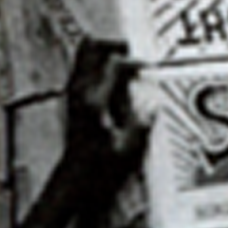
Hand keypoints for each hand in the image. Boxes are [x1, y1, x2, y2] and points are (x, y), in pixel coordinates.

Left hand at [64, 40, 146, 176]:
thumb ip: (141, 124)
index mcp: (93, 100)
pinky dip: (102, 67)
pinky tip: (119, 83)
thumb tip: (153, 102)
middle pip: (92, 48)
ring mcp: (74, 93)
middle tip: (136, 55)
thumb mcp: (127, 150)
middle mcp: (79, 92)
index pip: (113, 63)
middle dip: (116, 46)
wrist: (75, 181)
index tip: (150, 68)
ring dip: (107, 54)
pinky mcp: (74, 99)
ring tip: (129, 65)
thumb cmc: (99, 169)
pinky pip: (85, 69)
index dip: (135, 61)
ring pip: (86, 55)